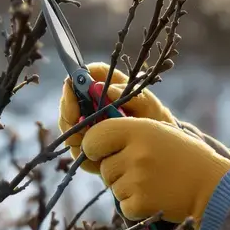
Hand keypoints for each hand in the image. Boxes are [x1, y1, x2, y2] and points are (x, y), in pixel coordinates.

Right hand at [57, 63, 176, 173]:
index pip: (87, 74)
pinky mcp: (88, 146)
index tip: (73, 91)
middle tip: (78, 119)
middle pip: (70, 101)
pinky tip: (96, 155)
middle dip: (69, 111)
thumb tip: (108, 89)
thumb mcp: (150, 109)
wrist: (160, 152)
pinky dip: (83, 151)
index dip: (76, 80)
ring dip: (75, 132)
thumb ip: (134, 97)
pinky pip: (76, 149)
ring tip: (90, 137)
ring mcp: (89, 125)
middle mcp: (95, 104)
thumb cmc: (155, 122)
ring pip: (69, 126)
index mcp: (109, 87)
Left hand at [82, 116, 229, 224]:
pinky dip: (136, 206)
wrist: (212, 187)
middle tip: (144, 169)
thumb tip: (90, 138)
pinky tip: (156, 197)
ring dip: (127, 188)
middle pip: (103, 166)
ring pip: (113, 187)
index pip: (93, 137)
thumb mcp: (158, 131)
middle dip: (116, 169)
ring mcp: (137, 180)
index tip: (102, 150)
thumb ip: (126, 131)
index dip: (94, 145)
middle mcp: (136, 153)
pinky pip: (123, 206)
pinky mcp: (140, 204)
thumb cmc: (183, 156)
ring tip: (154, 182)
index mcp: (139, 130)